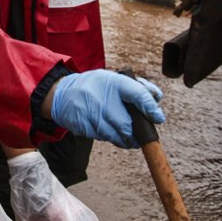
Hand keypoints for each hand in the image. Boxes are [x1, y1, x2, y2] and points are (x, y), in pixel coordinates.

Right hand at [49, 70, 165, 147]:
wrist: (63, 93)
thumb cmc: (96, 86)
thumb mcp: (115, 79)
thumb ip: (138, 87)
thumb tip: (158, 98)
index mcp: (114, 82)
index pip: (137, 94)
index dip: (150, 108)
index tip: (158, 118)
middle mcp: (102, 97)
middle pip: (126, 124)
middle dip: (136, 135)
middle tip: (143, 139)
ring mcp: (90, 112)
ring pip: (114, 135)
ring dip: (125, 140)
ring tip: (130, 141)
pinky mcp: (82, 126)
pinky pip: (102, 137)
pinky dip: (109, 137)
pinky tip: (110, 132)